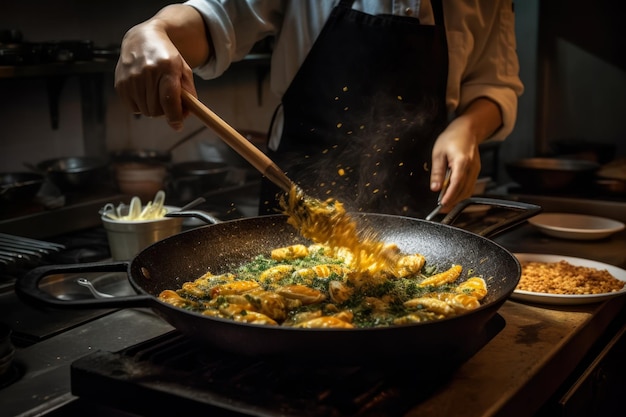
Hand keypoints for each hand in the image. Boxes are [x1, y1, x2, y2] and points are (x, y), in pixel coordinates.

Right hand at [114, 5, 206, 130]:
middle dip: (165, 111)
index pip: (169, 99)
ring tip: (156, 93)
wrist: (142, 40)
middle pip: (157, 110)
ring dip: (153, 108)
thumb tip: (185, 115)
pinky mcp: (120, 84)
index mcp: (167, 67)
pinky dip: (141, 105)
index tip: (178, 125)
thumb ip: (189, 94)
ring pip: (146, 111)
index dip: (174, 116)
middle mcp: (147, 72)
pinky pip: (134, 108)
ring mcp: (131, 78)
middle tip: (168, 102)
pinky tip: (144, 91)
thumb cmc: (167, 57)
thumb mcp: (184, 70)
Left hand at [429, 97, 502, 209]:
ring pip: (468, 190)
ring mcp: (476, 170)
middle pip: (463, 189)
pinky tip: (452, 196)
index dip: (450, 195)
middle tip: (440, 209)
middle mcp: (472, 167)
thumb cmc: (452, 137)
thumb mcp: (438, 153)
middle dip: (452, 201)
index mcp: (462, 161)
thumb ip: (437, 171)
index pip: (457, 183)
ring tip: (445, 205)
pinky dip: (461, 193)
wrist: (468, 129)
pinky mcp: (476, 171)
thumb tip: (434, 188)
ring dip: (457, 199)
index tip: (442, 204)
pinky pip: (469, 186)